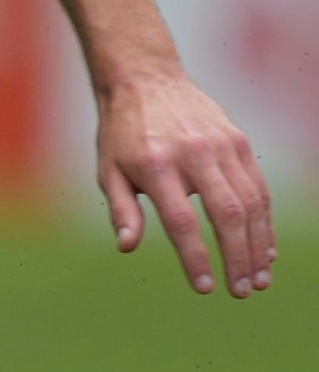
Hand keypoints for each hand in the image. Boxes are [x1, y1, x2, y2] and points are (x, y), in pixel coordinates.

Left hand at [95, 63, 274, 296]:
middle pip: (227, 215)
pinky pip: (258, 186)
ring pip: (251, 202)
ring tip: (259, 278)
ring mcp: (222, 146)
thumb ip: (121, 210)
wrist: (145, 80)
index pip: (182, 222)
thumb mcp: (107, 170)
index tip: (204, 288)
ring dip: (258, 244)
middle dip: (238, 257)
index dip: (196, 258)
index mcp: (156, 166)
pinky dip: (264, 219)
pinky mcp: (239, 141)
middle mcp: (195, 155)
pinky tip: (264, 247)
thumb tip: (127, 247)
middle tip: (242, 291)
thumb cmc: (121, 134)